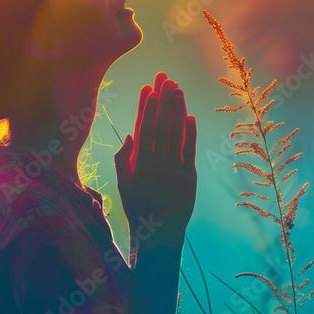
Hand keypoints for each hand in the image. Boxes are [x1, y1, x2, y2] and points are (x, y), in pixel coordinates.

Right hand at [114, 72, 196, 240]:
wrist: (159, 235)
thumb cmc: (138, 207)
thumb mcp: (123, 184)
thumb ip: (124, 159)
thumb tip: (131, 133)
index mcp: (138, 165)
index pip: (143, 129)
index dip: (146, 107)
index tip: (148, 88)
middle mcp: (156, 165)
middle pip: (161, 125)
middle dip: (163, 100)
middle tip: (165, 79)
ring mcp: (174, 171)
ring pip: (176, 134)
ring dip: (177, 109)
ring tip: (177, 89)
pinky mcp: (189, 178)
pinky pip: (189, 150)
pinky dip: (190, 132)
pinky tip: (189, 115)